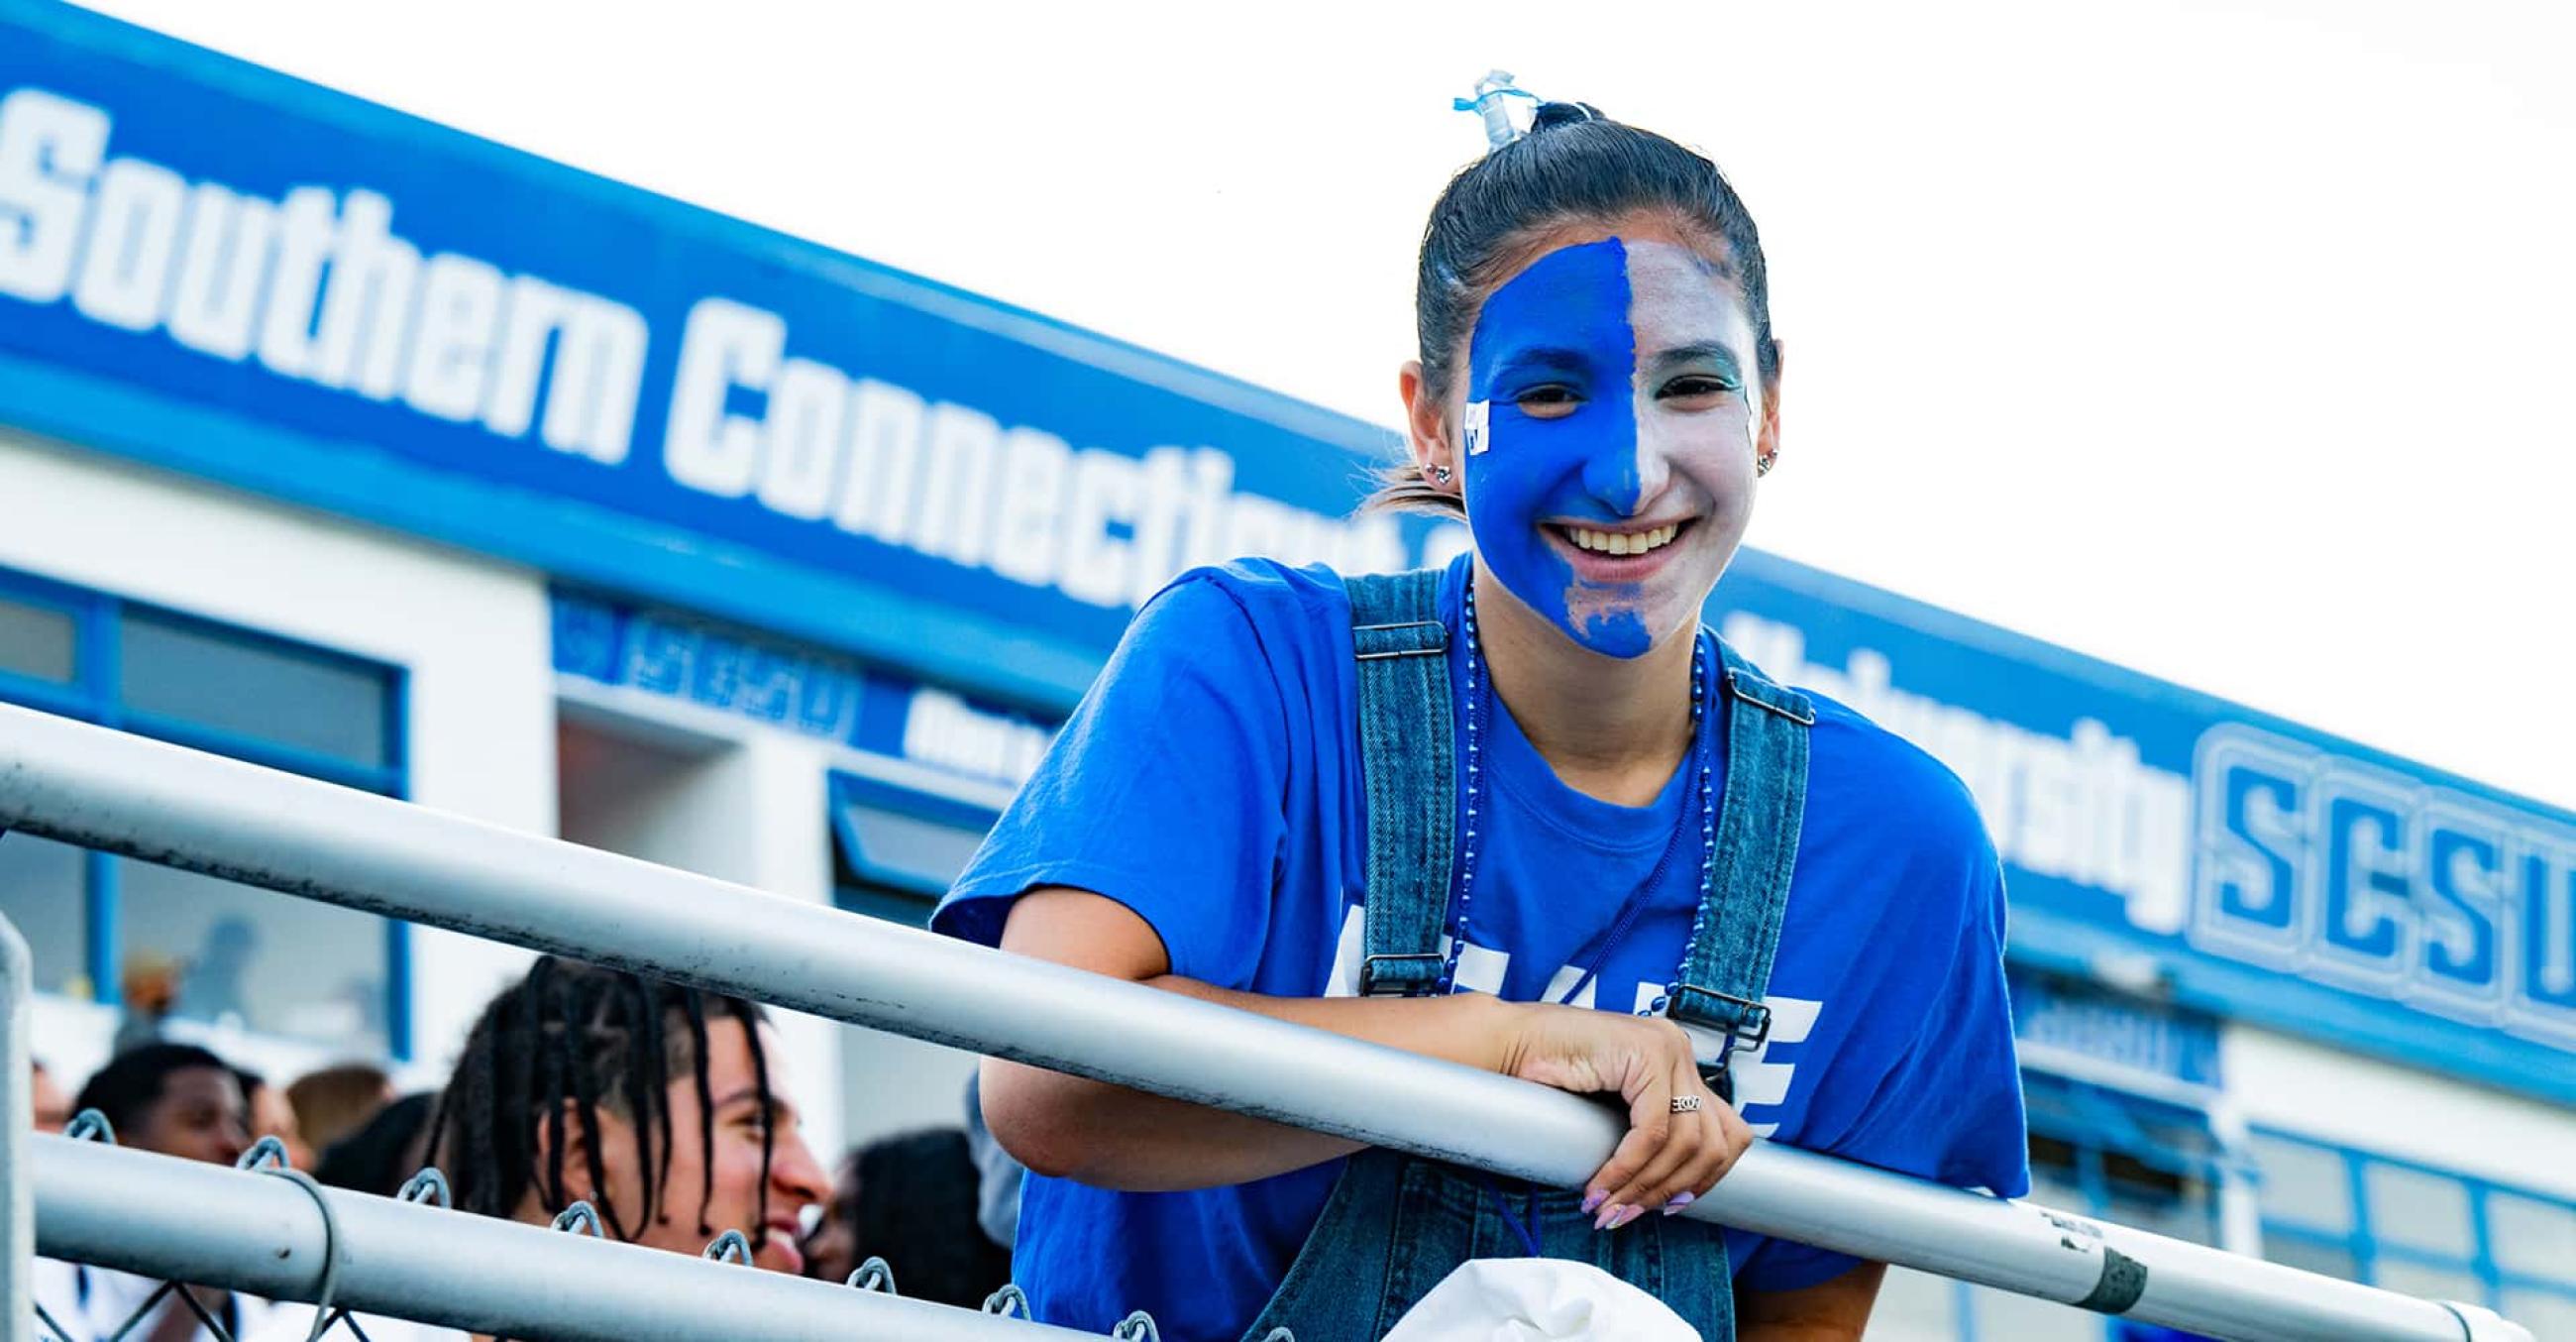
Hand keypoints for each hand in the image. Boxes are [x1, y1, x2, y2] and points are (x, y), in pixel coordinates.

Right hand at [1497, 1001, 1753, 1227]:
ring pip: (1688, 1143)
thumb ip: (1648, 1126)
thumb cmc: (1547, 1077)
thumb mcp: (1614, 1105)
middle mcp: (1679, 1049)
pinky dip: (1626, 1168)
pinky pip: (1652, 1132)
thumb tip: (1676, 1189)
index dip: (1705, 1180)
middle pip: (1716, 1142)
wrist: (1505, 1043)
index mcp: (1678, 1061)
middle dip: (1674, 1191)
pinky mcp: (1646, 1053)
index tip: (1668, 1209)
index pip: (1726, 1132)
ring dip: (1646, 1187)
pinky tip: (1598, 1186)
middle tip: (1629, 1215)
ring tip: (1610, 1208)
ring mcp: (1667, 1047)